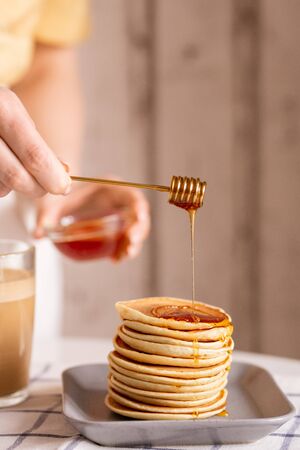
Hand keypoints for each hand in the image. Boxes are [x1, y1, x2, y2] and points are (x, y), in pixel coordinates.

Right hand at [0, 87, 70, 196]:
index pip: (34, 155)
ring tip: (14, 166)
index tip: (64, 187)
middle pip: (15, 176)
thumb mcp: (15, 113)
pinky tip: (0, 167)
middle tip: (46, 187)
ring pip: (0, 186)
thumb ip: (38, 144)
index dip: (52, 177)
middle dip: (37, 188)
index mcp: (4, 108)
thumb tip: (62, 174)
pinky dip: (0, 185)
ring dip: (13, 186)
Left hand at [35, 182, 150, 260]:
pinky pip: (124, 240)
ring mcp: (118, 216)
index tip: (138, 218)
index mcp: (110, 188)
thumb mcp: (53, 203)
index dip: (139, 207)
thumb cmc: (60, 195)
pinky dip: (123, 250)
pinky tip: (115, 260)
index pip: (132, 196)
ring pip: (134, 230)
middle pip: (138, 216)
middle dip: (138, 231)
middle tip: (129, 245)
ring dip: (132, 244)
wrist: (59, 198)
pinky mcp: (115, 228)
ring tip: (123, 256)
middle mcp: (118, 202)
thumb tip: (38, 234)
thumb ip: (46, 216)